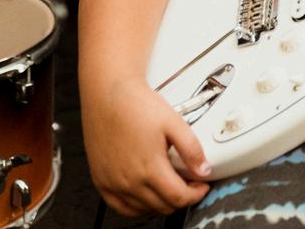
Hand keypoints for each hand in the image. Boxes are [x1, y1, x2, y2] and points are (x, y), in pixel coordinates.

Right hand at [83, 75, 210, 215]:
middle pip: (162, 206)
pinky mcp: (101, 181)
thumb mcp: (174, 123)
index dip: (196, 195)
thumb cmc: (136, 105)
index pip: (178, 198)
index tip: (202, 187)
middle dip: (182, 198)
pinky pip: (121, 207)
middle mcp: (128, 181)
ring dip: (161, 203)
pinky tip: (147, 194)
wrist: (109, 95)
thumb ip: (192, 149)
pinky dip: (138, 206)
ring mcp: (112, 184)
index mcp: (148, 168)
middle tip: (190, 184)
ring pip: (143, 210)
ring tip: (171, 186)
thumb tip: (203, 169)